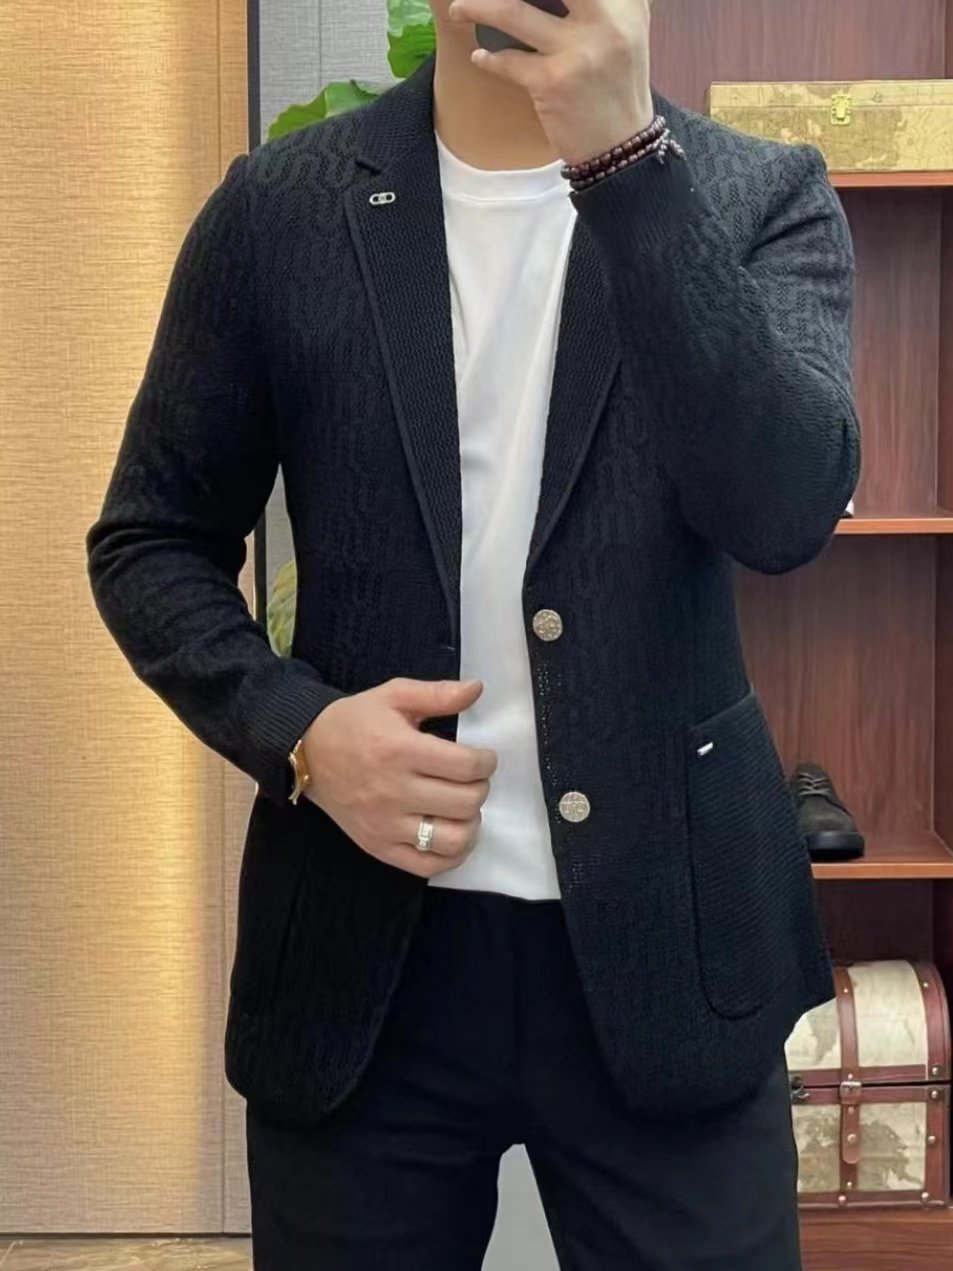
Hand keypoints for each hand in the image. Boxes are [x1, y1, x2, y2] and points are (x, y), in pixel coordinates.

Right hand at [302, 678, 497, 877]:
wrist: (308, 751)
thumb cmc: (355, 722)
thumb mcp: (394, 696)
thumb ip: (438, 694)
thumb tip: (477, 688)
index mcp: (399, 750)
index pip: (466, 766)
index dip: (486, 761)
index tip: (483, 758)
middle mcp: (393, 791)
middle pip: (466, 802)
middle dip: (480, 787)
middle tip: (471, 778)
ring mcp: (385, 824)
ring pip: (453, 839)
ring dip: (471, 822)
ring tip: (464, 806)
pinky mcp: (378, 847)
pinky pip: (428, 865)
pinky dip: (452, 854)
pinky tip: (452, 832)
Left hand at [448, 0, 653, 165]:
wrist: (621, 147)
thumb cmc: (617, 87)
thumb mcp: (627, 32)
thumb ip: (604, 3)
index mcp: (625, 4)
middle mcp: (606, 19)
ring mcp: (577, 50)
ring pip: (512, 12)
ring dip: (476, 8)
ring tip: (458, 9)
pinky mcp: (553, 82)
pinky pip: (508, 61)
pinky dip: (489, 59)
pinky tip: (481, 57)